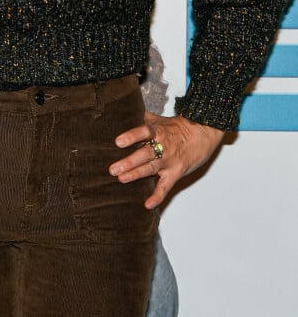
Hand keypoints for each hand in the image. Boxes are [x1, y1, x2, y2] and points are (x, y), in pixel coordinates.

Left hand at [109, 112, 223, 209]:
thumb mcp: (160, 119)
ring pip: (151, 169)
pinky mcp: (176, 173)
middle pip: (144, 154)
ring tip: (122, 179)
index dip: (131, 137)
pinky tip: (147, 204)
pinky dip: (157, 196)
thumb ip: (142, 118)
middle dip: (129, 162)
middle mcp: (163, 146)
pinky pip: (166, 187)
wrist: (203, 133)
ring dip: (136, 174)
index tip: (118, 142)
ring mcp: (169, 161)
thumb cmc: (178, 127)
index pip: (143, 132)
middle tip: (113, 169)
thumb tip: (124, 112)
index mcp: (158, 131)